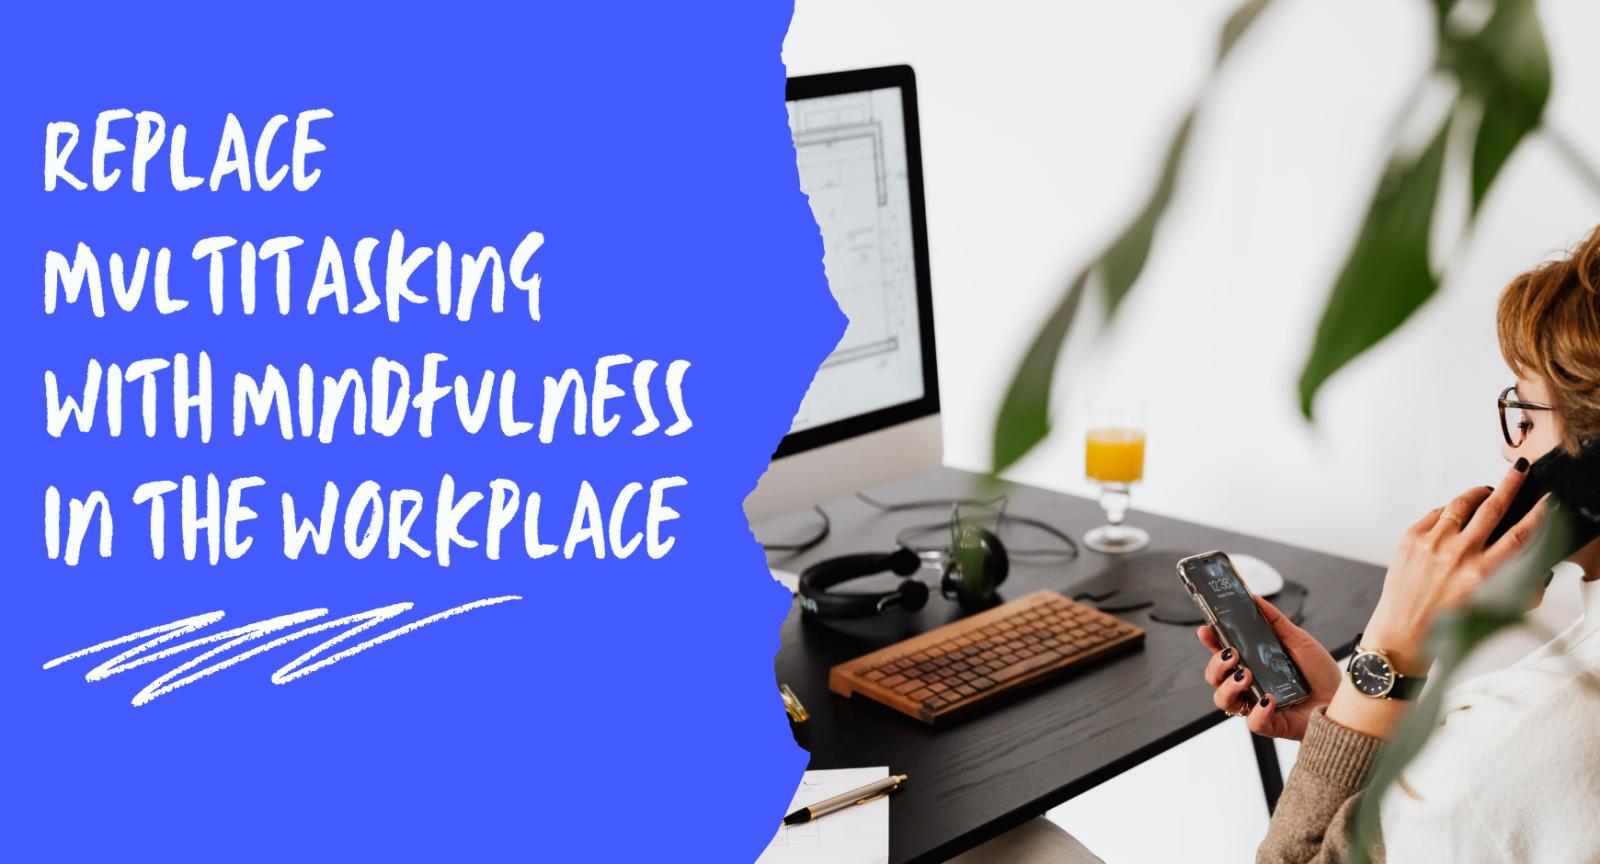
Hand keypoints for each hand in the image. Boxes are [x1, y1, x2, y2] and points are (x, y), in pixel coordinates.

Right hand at [1196, 596, 1341, 739]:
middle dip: (1216, 665)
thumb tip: (1255, 599)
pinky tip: (1269, 699)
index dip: (1210, 641)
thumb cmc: (1320, 673)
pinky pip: (1252, 722)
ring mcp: (1256, 705)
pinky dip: (1258, 711)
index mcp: (1252, 663)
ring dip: (1228, 686)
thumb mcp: (1298, 640)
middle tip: (1232, 654)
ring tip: (1247, 674)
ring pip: (1224, 700)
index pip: (1222, 652)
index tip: (1206, 630)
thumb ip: (1275, 621)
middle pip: (1214, 677)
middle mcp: (1249, 684)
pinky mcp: (1270, 724)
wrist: (1344, 699)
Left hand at [1361, 458, 1550, 675]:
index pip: (1520, 534)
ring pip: (1461, 504)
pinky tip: (1454, 517)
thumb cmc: (1447, 623)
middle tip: (1519, 470)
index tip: (1547, 501)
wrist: (1405, 631)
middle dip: (1510, 484)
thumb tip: (1533, 562)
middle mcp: (1458, 555)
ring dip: (1477, 494)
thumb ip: (1515, 583)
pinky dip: (1448, 512)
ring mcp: (1432, 543)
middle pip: (1492, 507)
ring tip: (1486, 491)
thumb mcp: (1491, 607)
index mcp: (1483, 573)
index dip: (1538, 514)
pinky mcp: (1411, 538)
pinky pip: (1436, 513)